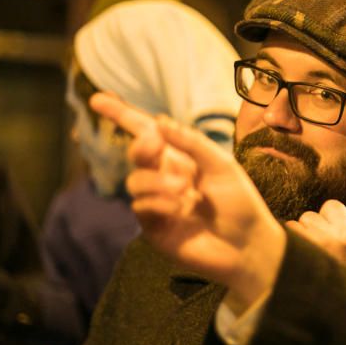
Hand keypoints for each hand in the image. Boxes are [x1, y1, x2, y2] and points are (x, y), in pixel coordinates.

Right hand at [91, 93, 286, 311]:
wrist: (248, 244)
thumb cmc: (240, 203)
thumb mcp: (221, 165)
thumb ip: (191, 143)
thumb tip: (158, 121)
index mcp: (181, 158)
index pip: (147, 132)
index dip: (122, 116)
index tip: (97, 100)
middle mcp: (165, 177)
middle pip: (136, 154)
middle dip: (141, 147)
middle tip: (156, 144)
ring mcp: (157, 203)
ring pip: (134, 181)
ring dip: (156, 181)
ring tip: (184, 191)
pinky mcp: (154, 228)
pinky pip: (140, 207)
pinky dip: (159, 204)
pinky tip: (182, 211)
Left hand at [285, 148, 345, 271]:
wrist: (323, 313)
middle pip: (331, 207)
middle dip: (326, 222)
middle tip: (327, 247)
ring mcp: (326, 241)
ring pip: (309, 217)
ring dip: (308, 232)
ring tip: (312, 254)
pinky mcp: (301, 243)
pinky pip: (292, 226)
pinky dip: (291, 238)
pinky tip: (298, 255)